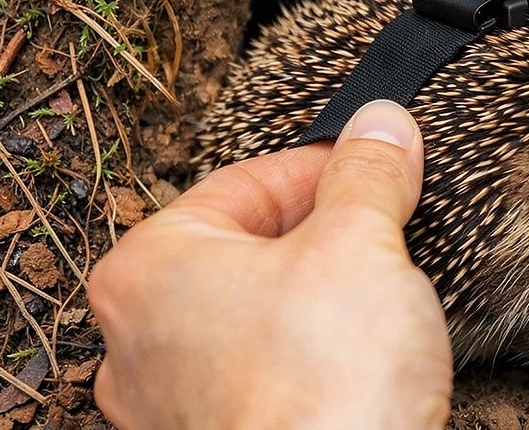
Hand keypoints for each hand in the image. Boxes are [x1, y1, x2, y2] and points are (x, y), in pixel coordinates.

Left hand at [88, 100, 451, 428]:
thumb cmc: (322, 383)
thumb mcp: (360, 245)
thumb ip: (367, 176)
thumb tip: (380, 127)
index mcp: (151, 269)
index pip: (244, 183)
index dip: (324, 165)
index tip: (375, 161)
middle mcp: (140, 338)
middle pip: (248, 248)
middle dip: (323, 231)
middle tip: (387, 221)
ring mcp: (172, 404)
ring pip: (257, 314)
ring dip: (320, 293)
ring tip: (381, 290)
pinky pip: (265, 373)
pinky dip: (311, 353)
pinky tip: (360, 354)